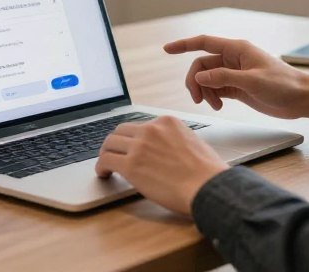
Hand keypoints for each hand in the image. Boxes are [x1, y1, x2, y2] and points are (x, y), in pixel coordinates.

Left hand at [95, 116, 227, 215]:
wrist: (207, 186)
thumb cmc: (206, 172)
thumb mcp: (192, 142)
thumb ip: (174, 140)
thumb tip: (163, 149)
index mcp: (167, 122)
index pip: (140, 125)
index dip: (132, 138)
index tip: (129, 147)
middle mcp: (151, 129)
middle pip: (121, 131)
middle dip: (116, 143)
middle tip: (113, 154)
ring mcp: (139, 146)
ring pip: (109, 143)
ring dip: (106, 154)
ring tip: (106, 165)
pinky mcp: (131, 165)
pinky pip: (105, 160)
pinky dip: (101, 167)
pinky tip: (104, 174)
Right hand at [165, 35, 308, 119]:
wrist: (301, 99)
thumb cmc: (284, 85)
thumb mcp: (252, 81)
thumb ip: (224, 78)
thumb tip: (200, 78)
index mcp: (237, 49)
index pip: (203, 43)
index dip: (183, 45)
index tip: (166, 49)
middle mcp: (233, 59)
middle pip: (202, 65)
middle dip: (195, 81)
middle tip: (198, 99)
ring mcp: (235, 74)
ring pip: (207, 79)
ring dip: (204, 91)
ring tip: (212, 105)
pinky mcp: (238, 87)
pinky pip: (215, 89)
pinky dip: (212, 97)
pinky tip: (217, 105)